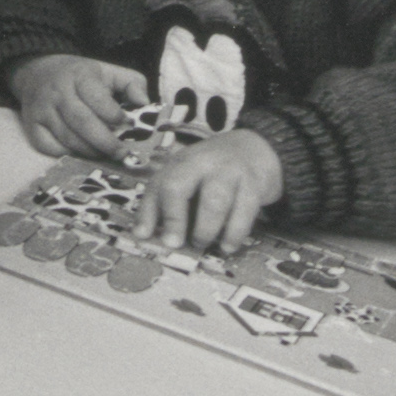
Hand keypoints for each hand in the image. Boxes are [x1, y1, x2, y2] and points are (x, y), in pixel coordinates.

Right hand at [9, 53, 151, 160]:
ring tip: (107, 155)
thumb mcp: (108, 72)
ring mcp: (42, 110)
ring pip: (68, 138)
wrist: (37, 72)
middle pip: (82, 122)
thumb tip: (144, 104)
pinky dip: (69, 154)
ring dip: (90, 151)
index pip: (96, 97)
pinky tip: (83, 153)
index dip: (113, 114)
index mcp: (80, 75)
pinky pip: (51, 148)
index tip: (128, 124)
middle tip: (122, 153)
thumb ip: (132, 84)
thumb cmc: (80, 76)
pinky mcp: (32, 126)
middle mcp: (57, 92)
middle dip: (105, 141)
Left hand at [136, 128, 283, 251]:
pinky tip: (227, 246)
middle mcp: (201, 163)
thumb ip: (162, 205)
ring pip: (214, 202)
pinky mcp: (254, 183)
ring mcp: (229, 171)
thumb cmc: (211, 173)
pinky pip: (244, 211)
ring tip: (202, 244)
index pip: (159, 186)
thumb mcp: (184, 180)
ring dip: (206, 230)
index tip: (146, 237)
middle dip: (174, 220)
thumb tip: (140, 234)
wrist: (253, 149)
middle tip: (176, 244)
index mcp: (179, 163)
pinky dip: (234, 233)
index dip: (149, 213)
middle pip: (178, 187)